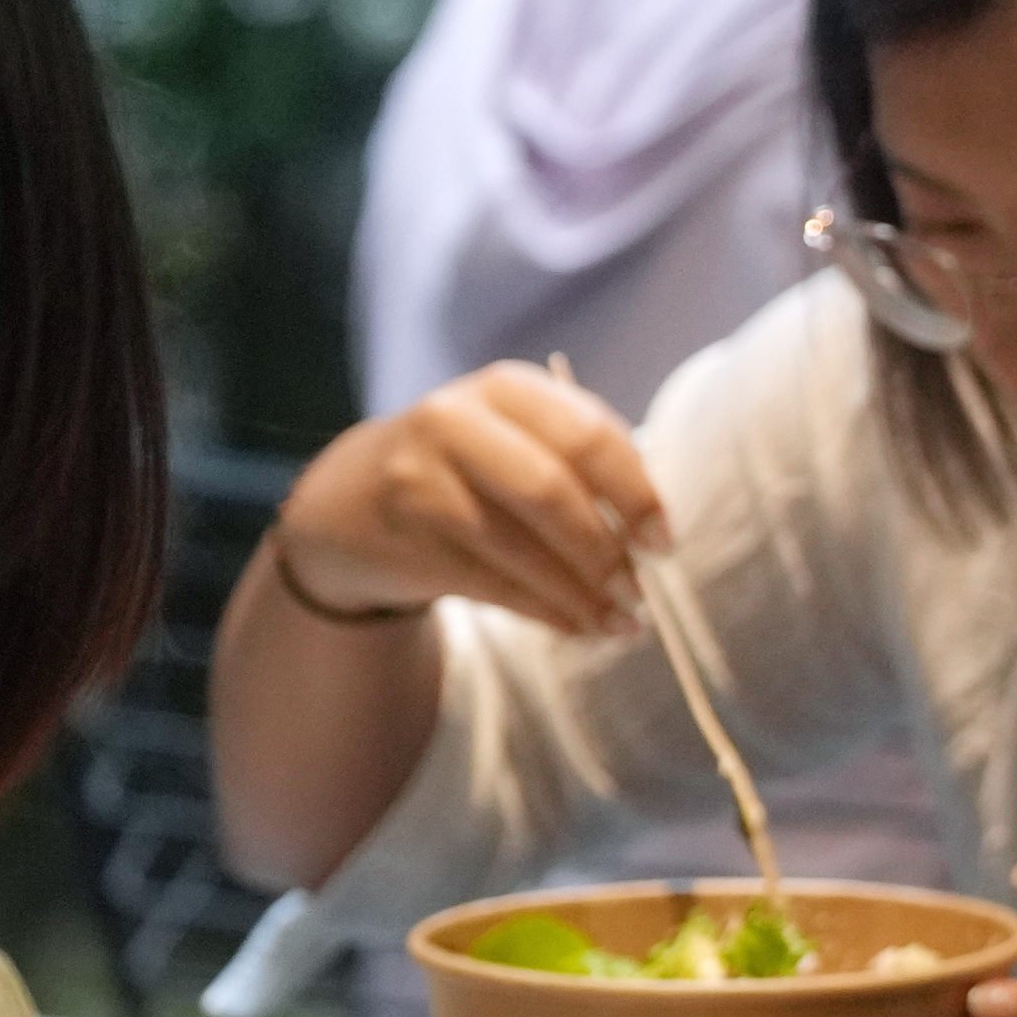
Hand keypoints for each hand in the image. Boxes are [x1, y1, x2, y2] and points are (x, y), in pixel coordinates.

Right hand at [271, 362, 664, 636]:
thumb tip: (654, 537)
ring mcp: (418, 476)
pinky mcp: (402, 535)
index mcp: (507, 389)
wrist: (352, 499)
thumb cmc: (473, 471)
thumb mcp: (521, 443)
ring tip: (622, 622)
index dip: (636, 494)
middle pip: (550, 491)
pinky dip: (546, 612)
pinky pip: (490, 583)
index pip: (587, 435)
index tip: (664, 542)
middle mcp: (454, 420)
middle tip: (642, 591)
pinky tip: (580, 627)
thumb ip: (582, 469)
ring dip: (581, 594)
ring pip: (519, 546)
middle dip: (606, 550)